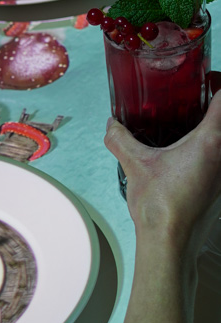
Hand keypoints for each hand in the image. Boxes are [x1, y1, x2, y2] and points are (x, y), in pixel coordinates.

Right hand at [104, 72, 220, 256]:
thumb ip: (121, 139)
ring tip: (194, 127)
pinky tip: (190, 157)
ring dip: (215, 132)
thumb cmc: (161, 207)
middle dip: (216, 108)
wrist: (169, 242)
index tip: (209, 80)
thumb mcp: (135, 164)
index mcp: (211, 141)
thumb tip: (112, 125)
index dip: (219, 84)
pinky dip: (212, 153)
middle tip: (202, 99)